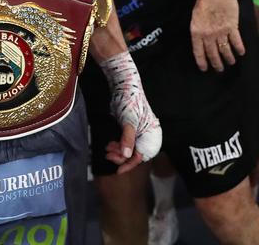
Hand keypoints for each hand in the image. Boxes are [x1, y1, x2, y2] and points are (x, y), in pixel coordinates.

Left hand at [99, 52, 162, 173]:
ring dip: (118, 151)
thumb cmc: (130, 102)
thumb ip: (127, 139)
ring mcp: (139, 133)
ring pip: (128, 149)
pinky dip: (118, 145)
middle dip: (120, 156)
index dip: (129, 164)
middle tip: (108, 154)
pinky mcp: (131, 129)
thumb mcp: (129, 122)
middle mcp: (147, 136)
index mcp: (151, 135)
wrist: (125, 87)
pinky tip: (111, 144)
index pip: (140, 156)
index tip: (118, 170)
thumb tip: (126, 156)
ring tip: (107, 149)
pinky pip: (125, 142)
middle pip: (134, 154)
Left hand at [189, 0, 244, 71]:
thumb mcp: (195, 17)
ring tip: (231, 62)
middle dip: (216, 63)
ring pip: (225, 49)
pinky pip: (236, 41)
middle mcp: (208, 35)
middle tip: (219, 69)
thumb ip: (199, 29)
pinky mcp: (232, 27)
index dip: (202, 62)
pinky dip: (239, 48)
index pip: (198, 52)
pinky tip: (241, 52)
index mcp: (197, 32)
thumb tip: (202, 39)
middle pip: (213, 53)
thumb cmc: (204, 1)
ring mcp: (221, 32)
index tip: (204, 68)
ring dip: (228, 57)